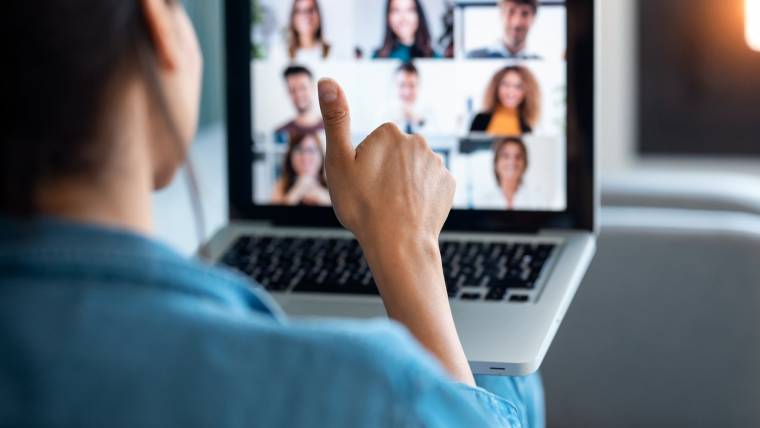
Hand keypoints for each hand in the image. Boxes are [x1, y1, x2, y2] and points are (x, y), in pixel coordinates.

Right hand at [317, 80, 454, 247]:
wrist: (399, 244)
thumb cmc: (363, 204)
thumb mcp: (338, 161)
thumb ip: (334, 119)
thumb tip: (326, 80)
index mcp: (390, 132)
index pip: (373, 143)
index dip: (363, 165)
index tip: (361, 183)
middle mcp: (418, 141)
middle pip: (394, 155)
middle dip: (385, 172)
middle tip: (375, 197)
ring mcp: (437, 163)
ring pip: (413, 171)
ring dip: (404, 185)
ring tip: (393, 207)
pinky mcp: (448, 185)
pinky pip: (430, 186)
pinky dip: (421, 196)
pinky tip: (411, 212)